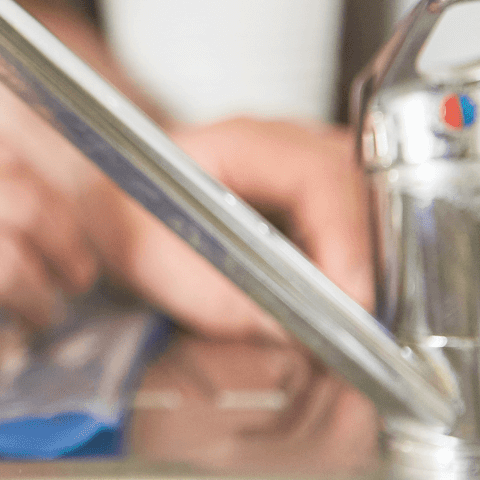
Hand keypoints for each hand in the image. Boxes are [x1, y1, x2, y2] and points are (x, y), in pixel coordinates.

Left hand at [80, 116, 373, 341]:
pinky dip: (359, 263)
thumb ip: (216, 300)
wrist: (106, 199)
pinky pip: (358, 221)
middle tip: (364, 318)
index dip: (344, 238)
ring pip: (370, 202)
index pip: (319, 176)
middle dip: (373, 254)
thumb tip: (290, 335)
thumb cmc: (122, 215)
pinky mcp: (313, 194)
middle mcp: (284, 144)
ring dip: (373, 259)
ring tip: (357, 315)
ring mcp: (305, 164)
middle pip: (361, 185)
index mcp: (240, 143)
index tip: (351, 297)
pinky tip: (344, 303)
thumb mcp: (151, 263)